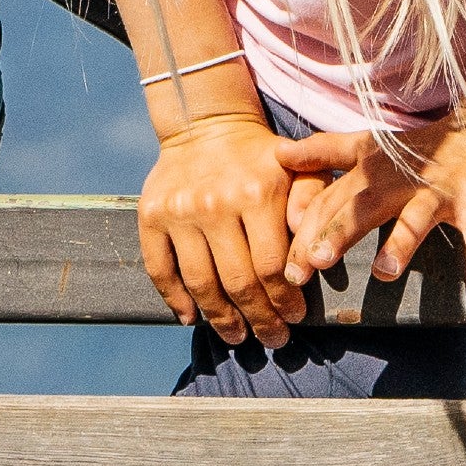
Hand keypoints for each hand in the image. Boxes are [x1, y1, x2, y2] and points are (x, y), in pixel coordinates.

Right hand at [138, 113, 313, 349]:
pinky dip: (175, 300)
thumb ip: (313, 203)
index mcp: (257, 194)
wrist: (206, 126)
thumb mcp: (300, 168)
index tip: (294, 318)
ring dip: (220, 318)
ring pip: (200, 283)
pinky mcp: (150, 216)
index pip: (271, 265)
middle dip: (258, 318)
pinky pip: (160, 270)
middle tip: (272, 339)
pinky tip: (191, 318)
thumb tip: (315, 252)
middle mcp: (215, 205)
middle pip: (237, 281)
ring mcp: (179, 213)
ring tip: (237, 336)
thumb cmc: (263, 158)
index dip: (283, 299)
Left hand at [279, 114, 465, 295]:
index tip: (288, 269)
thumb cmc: (426, 150)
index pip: (332, 201)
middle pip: (365, 205)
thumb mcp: (372, 148)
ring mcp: (441, 190)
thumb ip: (326, 152)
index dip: (307, 231)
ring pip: (418, 217)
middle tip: (315, 262)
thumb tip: (278, 152)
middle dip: (340, 232)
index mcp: (372, 169)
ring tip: (386, 272)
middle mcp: (402, 179)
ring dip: (403, 243)